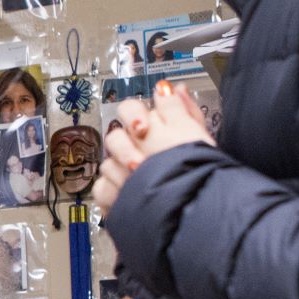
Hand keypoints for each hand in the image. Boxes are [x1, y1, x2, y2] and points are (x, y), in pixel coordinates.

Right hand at [91, 81, 214, 211]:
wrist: (192, 212)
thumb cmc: (196, 172)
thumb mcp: (196, 136)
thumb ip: (182, 109)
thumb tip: (172, 86)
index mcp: (151, 131)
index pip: (129, 110)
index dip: (133, 116)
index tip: (143, 128)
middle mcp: (135, 150)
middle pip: (114, 137)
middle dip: (125, 149)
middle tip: (139, 161)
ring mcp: (123, 174)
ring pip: (107, 165)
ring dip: (122, 173)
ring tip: (138, 182)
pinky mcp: (116, 197)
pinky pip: (102, 190)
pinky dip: (113, 193)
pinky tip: (127, 196)